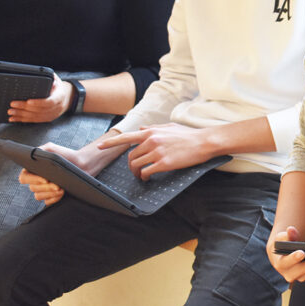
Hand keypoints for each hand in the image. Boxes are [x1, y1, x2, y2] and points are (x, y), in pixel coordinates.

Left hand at [7, 75, 72, 122]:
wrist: (67, 98)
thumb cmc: (58, 87)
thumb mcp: (56, 80)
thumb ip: (48, 77)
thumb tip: (39, 73)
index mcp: (59, 97)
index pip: (49, 102)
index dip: (38, 102)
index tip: (28, 101)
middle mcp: (57, 107)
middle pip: (39, 110)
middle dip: (24, 108)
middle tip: (13, 104)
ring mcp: (52, 114)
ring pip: (35, 117)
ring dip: (22, 115)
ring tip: (11, 112)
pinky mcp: (47, 119)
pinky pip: (34, 121)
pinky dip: (23, 120)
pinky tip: (14, 119)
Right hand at [17, 141, 86, 204]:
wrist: (82, 164)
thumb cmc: (66, 155)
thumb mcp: (52, 149)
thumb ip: (40, 150)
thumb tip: (32, 155)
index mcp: (33, 170)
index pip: (24, 178)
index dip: (32, 180)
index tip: (45, 179)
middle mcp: (36, 181)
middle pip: (33, 188)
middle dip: (46, 187)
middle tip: (58, 185)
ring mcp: (43, 190)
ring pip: (38, 196)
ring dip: (50, 193)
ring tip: (61, 189)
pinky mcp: (52, 196)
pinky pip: (47, 202)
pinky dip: (54, 199)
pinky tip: (62, 193)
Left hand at [98, 123, 212, 179]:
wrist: (203, 141)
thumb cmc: (188, 135)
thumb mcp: (169, 127)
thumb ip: (152, 128)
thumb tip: (139, 130)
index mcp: (151, 132)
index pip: (126, 137)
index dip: (111, 143)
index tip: (101, 147)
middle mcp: (151, 141)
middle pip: (131, 156)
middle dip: (131, 166)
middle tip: (136, 171)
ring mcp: (157, 152)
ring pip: (137, 165)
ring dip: (137, 173)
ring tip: (142, 176)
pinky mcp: (164, 163)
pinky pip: (147, 172)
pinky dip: (145, 177)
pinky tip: (149, 178)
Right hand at [267, 226, 304, 282]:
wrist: (284, 255)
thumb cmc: (283, 244)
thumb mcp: (282, 237)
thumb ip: (287, 235)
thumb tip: (291, 230)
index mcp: (282, 265)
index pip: (288, 262)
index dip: (295, 258)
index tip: (302, 253)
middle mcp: (292, 274)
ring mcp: (303, 276)